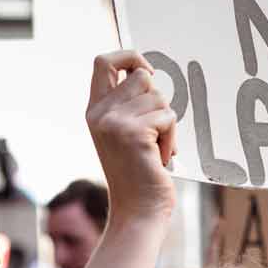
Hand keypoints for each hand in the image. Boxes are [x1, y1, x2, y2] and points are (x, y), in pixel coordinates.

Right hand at [86, 50, 176, 222]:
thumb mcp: (125, 134)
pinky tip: (161, 158)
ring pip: (159, 97)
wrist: (138, 211)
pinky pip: (168, 117)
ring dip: (167, 123)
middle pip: (141, 76)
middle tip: (155, 130)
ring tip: (157, 149)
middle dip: (158, 100)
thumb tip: (147, 73)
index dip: (129, 56)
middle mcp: (100, 113)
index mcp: (95, 110)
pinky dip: (172, 138)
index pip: (103, 61)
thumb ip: (129, 105)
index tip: (147, 72)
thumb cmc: (139, 174)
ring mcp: (114, 123)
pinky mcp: (133, 133)